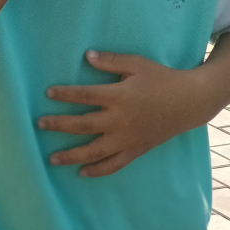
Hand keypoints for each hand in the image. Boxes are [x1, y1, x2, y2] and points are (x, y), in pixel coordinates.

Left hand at [38, 50, 207, 176]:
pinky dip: (98, 171)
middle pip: (83, 125)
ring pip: (95, 151)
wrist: (190, 102)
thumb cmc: (162, 78)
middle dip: (59, 125)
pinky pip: (115, 164)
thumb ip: (110, 60)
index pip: (85, 96)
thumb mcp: (136, 63)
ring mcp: (128, 138)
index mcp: (119, 97)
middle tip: (39, 125)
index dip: (65, 94)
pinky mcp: (136, 150)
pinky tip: (82, 173)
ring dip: (72, 156)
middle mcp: (121, 121)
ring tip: (52, 159)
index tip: (48, 93)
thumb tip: (86, 56)